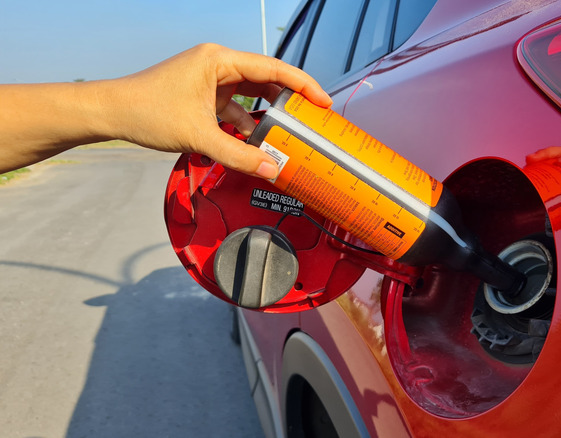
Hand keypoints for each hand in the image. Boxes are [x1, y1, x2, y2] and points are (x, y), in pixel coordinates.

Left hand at [112, 44, 331, 177]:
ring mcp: (210, 79)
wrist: (111, 112)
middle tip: (313, 119)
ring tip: (288, 134)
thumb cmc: (147, 111)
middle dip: (290, 100)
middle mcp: (217, 64)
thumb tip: (271, 169)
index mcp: (219, 60)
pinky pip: (235, 107)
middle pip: (266, 79)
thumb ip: (238, 156)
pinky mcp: (203, 95)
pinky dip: (247, 124)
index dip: (303, 85)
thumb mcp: (199, 137)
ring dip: (267, 114)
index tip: (323, 102)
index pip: (273, 68)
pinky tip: (256, 143)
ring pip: (251, 95)